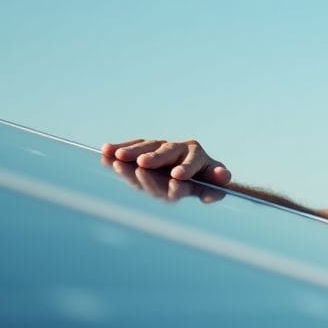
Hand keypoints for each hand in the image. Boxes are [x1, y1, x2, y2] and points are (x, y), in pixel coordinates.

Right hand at [101, 139, 231, 185]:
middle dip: (155, 158)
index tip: (177, 177)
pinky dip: (119, 149)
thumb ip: (218, 180)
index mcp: (197, 155)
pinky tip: (105, 151)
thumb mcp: (213, 180)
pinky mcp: (144, 148)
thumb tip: (223, 176)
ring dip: (131, 152)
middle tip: (143, 164)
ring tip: (117, 157)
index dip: (186, 169)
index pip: (192, 162)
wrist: (193, 168)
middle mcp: (177, 147)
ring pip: (146, 148)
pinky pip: (132, 147)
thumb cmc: (204, 178)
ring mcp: (159, 146)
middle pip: (166, 152)